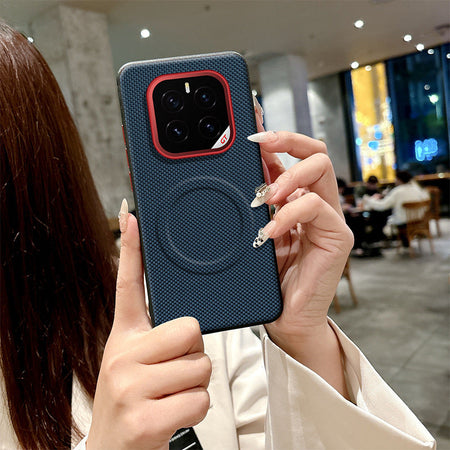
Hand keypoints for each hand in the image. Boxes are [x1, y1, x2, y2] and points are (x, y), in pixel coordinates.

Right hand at [87, 207, 210, 449]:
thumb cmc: (133, 401)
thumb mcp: (135, 364)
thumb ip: (159, 339)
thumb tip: (186, 323)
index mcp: (123, 337)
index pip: (128, 284)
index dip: (131, 249)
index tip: (132, 215)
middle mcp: (122, 356)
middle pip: (191, 330)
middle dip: (194, 354)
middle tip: (174, 372)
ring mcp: (130, 387)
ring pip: (201, 367)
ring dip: (196, 385)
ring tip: (170, 395)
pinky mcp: (144, 419)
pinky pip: (200, 399)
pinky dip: (196, 409)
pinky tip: (171, 415)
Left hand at [250, 103, 352, 394]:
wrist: (285, 320)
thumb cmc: (264, 281)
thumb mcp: (248, 235)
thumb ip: (246, 208)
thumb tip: (222, 177)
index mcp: (290, 199)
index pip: (286, 156)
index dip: (269, 133)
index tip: (246, 122)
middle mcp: (312, 202)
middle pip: (312, 150)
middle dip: (285, 138)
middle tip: (258, 143)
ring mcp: (327, 218)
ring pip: (321, 169)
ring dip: (289, 174)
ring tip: (265, 195)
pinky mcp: (336, 238)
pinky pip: (317, 209)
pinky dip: (289, 214)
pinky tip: (268, 231)